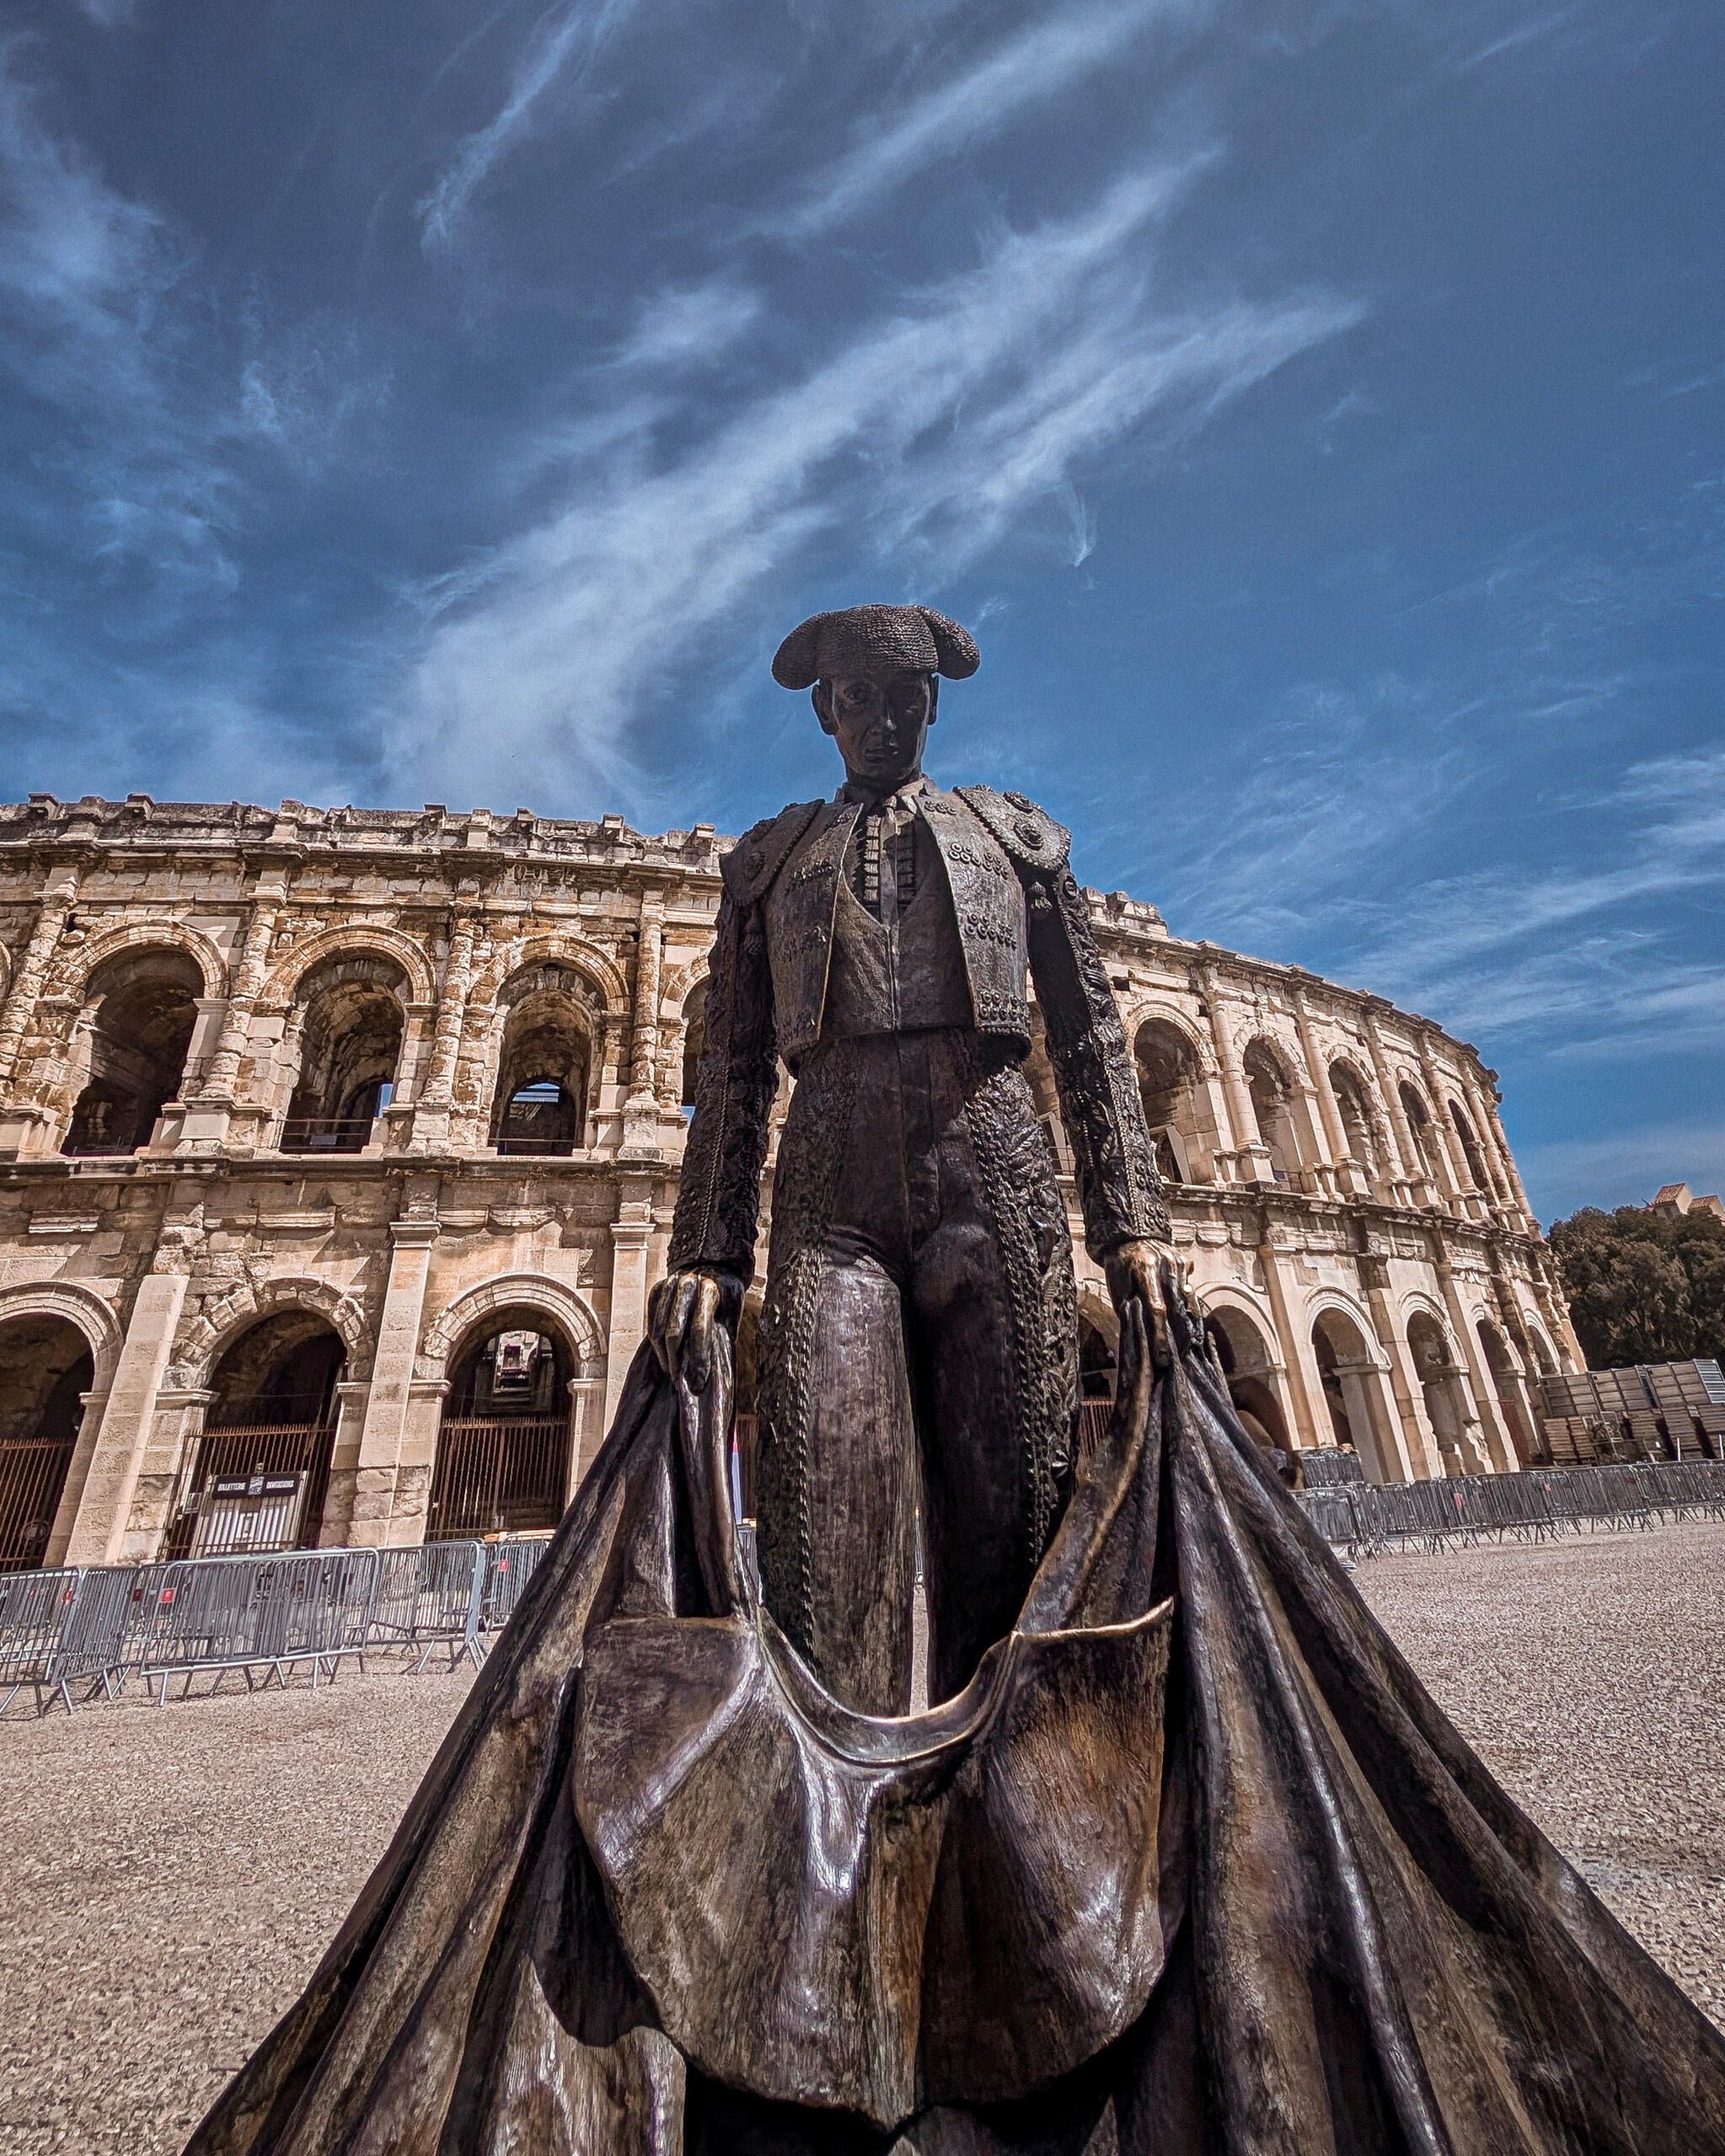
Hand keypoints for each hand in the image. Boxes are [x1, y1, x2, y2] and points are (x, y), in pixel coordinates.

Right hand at [647, 1268, 742, 1393]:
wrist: (714, 1265)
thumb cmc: (727, 1297)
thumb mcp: (732, 1313)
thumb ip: (721, 1336)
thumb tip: (712, 1375)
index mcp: (711, 1289)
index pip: (700, 1329)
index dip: (698, 1358)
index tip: (699, 1381)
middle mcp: (687, 1284)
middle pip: (674, 1332)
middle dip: (677, 1362)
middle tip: (681, 1381)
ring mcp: (668, 1285)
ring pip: (658, 1329)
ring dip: (664, 1356)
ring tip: (671, 1372)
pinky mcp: (656, 1289)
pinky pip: (651, 1322)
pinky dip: (656, 1343)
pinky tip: (664, 1356)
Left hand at [1103, 1238, 1181, 1370]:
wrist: (1128, 1238)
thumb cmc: (1120, 1268)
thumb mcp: (1118, 1288)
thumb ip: (1131, 1310)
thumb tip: (1142, 1338)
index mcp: (1144, 1269)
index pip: (1157, 1308)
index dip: (1160, 1334)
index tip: (1162, 1356)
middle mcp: (1165, 1263)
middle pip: (1177, 1304)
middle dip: (1178, 1332)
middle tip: (1178, 1354)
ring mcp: (1177, 1260)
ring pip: (1187, 1297)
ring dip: (1187, 1320)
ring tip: (1188, 1343)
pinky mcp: (1184, 1260)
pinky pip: (1189, 1286)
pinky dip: (1188, 1303)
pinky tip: (1187, 1319)